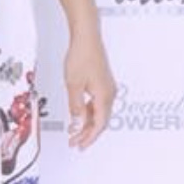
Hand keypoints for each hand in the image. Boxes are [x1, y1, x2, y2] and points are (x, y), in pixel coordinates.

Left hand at [65, 30, 114, 149]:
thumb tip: (77, 123)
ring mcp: (107, 88)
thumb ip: (75, 106)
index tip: (80, 145)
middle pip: (100, 121)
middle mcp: (109, 94)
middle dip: (87, 133)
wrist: (86, 38)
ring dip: (87, 123)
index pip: (99, 125)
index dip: (89, 138)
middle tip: (74, 142)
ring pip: (98, 113)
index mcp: (104, 96)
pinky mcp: (102, 83)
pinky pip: (97, 103)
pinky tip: (78, 115)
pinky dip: (88, 112)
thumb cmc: (82, 56)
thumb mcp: (73, 85)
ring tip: (73, 131)